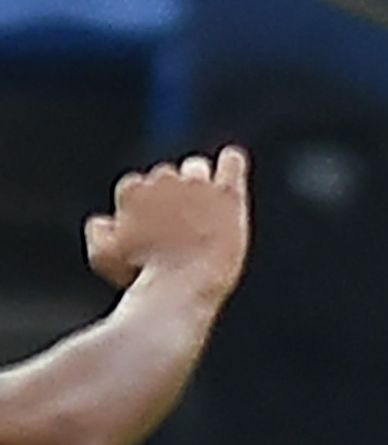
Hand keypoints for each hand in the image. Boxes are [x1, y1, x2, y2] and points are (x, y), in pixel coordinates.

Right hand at [87, 146, 250, 303]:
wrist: (183, 283)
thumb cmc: (142, 275)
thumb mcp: (104, 257)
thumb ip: (98, 233)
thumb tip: (103, 221)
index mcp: (132, 190)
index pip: (136, 186)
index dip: (144, 210)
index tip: (152, 231)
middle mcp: (164, 179)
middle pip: (167, 175)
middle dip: (170, 196)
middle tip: (180, 227)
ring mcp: (198, 185)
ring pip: (196, 169)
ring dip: (198, 184)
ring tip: (203, 214)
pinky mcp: (227, 195)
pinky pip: (232, 163)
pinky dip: (231, 162)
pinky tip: (232, 161)